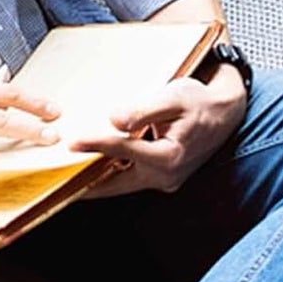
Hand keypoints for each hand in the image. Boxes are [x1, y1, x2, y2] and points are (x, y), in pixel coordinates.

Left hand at [71, 67, 246, 197]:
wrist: (227, 111)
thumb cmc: (201, 101)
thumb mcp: (174, 97)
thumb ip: (143, 110)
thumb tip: (115, 120)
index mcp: (169, 155)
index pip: (122, 150)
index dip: (95, 144)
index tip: (71, 143)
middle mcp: (167, 175)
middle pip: (116, 183)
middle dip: (85, 182)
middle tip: (56, 180)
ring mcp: (166, 179)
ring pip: (122, 184)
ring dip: (97, 179)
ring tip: (67, 174)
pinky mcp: (164, 177)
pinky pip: (131, 178)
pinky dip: (112, 173)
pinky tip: (95, 166)